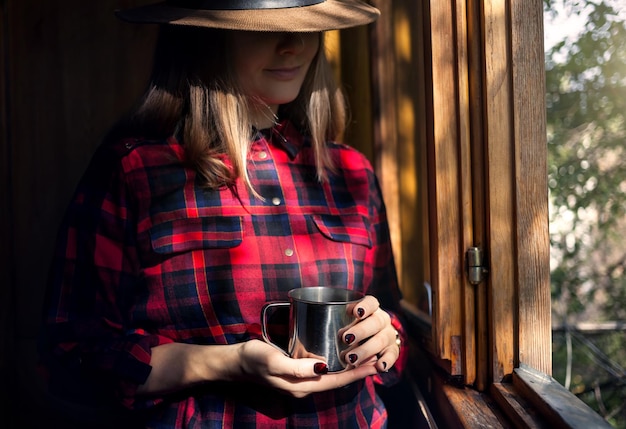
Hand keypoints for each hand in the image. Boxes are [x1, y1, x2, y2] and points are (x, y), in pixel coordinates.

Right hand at [236, 339, 377, 397]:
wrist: (236, 362)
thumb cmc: (254, 360)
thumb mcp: (273, 361)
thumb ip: (296, 367)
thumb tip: (322, 368)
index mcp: (301, 387)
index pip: (336, 381)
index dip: (356, 373)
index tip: (375, 363)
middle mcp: (304, 386)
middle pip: (338, 379)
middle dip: (359, 370)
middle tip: (379, 357)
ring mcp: (301, 379)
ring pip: (332, 375)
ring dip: (351, 366)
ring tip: (368, 355)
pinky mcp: (297, 370)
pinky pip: (323, 369)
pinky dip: (338, 362)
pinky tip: (344, 353)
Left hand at [339, 295, 400, 371]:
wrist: (371, 339)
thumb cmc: (351, 328)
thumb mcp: (345, 321)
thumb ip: (336, 320)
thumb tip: (316, 323)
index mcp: (371, 309)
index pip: (371, 303)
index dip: (365, 306)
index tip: (355, 312)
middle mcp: (382, 320)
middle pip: (375, 322)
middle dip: (361, 331)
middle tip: (346, 338)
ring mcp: (388, 335)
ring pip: (381, 340)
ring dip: (366, 349)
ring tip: (351, 358)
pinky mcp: (393, 350)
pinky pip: (392, 355)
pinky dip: (386, 361)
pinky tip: (379, 366)